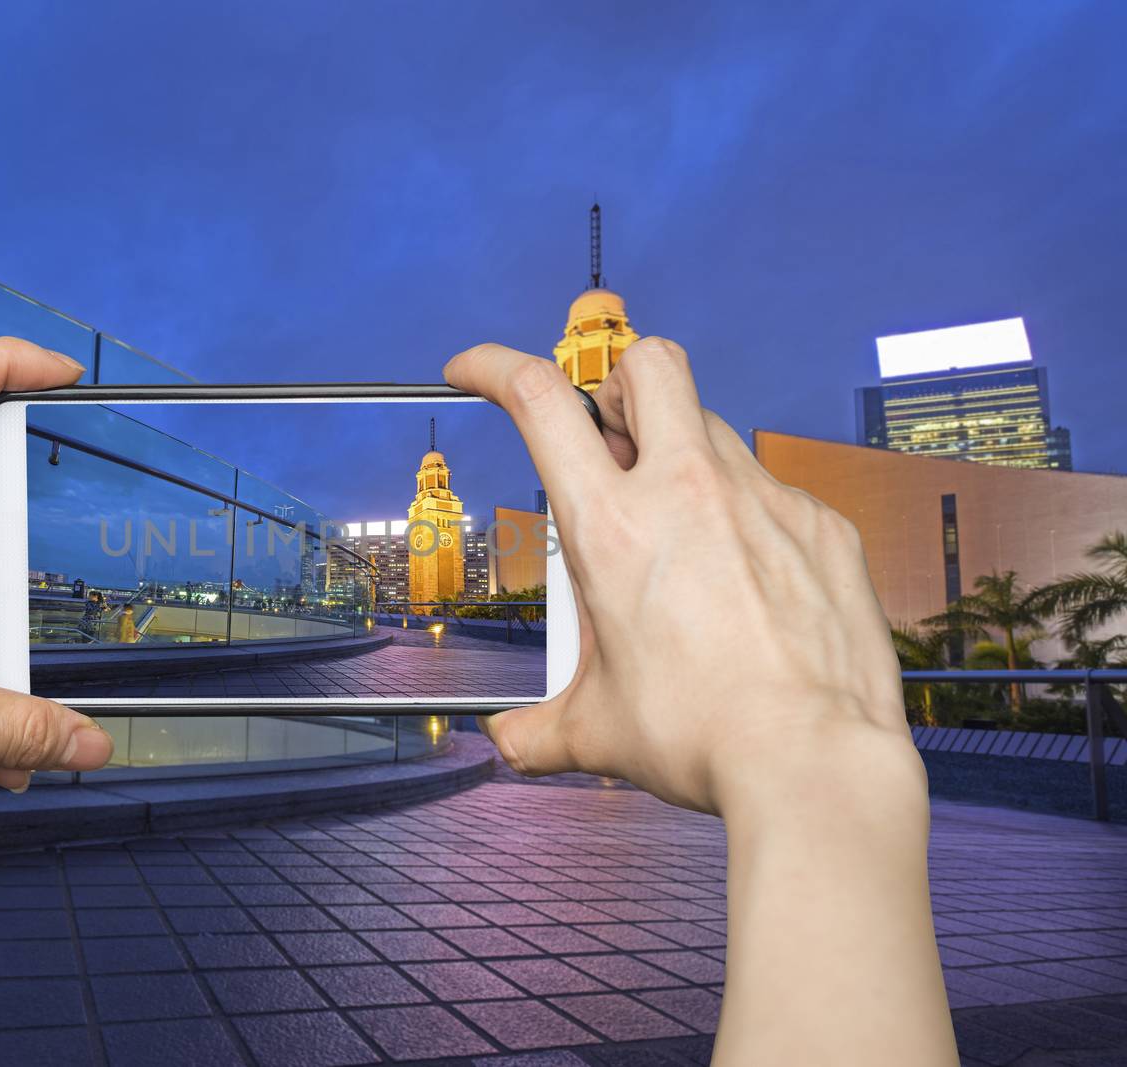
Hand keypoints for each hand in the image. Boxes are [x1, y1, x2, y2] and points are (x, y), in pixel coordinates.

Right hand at [446, 338, 912, 812]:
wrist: (813, 765)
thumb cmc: (701, 740)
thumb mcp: (595, 732)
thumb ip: (538, 730)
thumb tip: (511, 741)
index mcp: (612, 528)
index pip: (540, 400)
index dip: (495, 366)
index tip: (474, 371)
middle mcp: (687, 492)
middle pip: (649, 364)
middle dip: (618, 383)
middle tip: (611, 442)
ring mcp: (764, 501)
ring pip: (714, 428)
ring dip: (681, 457)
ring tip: (680, 538)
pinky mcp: (821, 527)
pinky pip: (774, 493)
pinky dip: (747, 520)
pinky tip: (747, 586)